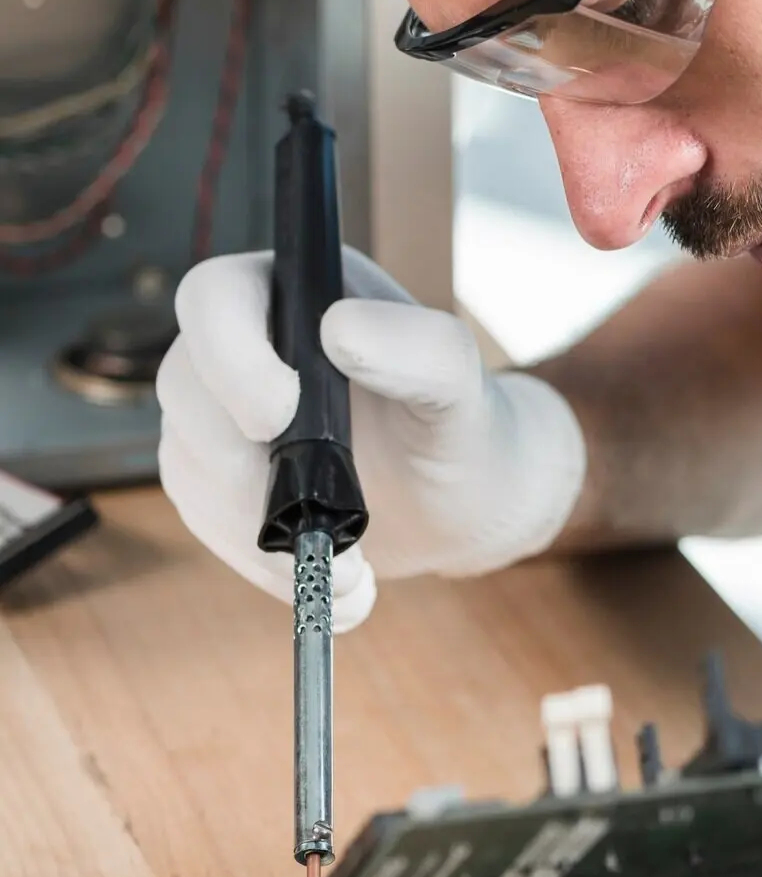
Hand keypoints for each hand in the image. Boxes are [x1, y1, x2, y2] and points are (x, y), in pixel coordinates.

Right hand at [157, 249, 585, 630]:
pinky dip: (267, 566)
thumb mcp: (460, 386)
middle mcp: (247, 341)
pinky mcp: (218, 478)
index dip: (228, 355)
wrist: (460, 499)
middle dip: (240, 469)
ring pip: (190, 464)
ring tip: (351, 574)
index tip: (277, 418)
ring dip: (260, 535)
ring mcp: (222, 411)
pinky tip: (336, 586)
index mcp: (298, 290)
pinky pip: (207, 520)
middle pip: (185, 386)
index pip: (215, 296)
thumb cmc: (462, 424)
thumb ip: (420, 349)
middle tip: (314, 526)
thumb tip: (339, 328)